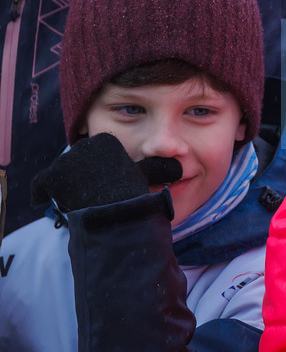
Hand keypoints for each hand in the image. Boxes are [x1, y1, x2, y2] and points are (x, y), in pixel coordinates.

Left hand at [30, 133, 181, 210]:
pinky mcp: (52, 176)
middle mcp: (84, 146)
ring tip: (76, 199)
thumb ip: (157, 168)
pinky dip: (40, 192)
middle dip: (80, 176)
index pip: (95, 153)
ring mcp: (66, 161)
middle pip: (78, 162)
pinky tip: (41, 198)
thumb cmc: (132, 193)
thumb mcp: (147, 176)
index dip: (97, 169)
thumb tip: (179, 168)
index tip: (101, 183)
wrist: (114, 209)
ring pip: (63, 173)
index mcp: (106, 141)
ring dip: (66, 185)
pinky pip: (41, 184)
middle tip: (89, 193)